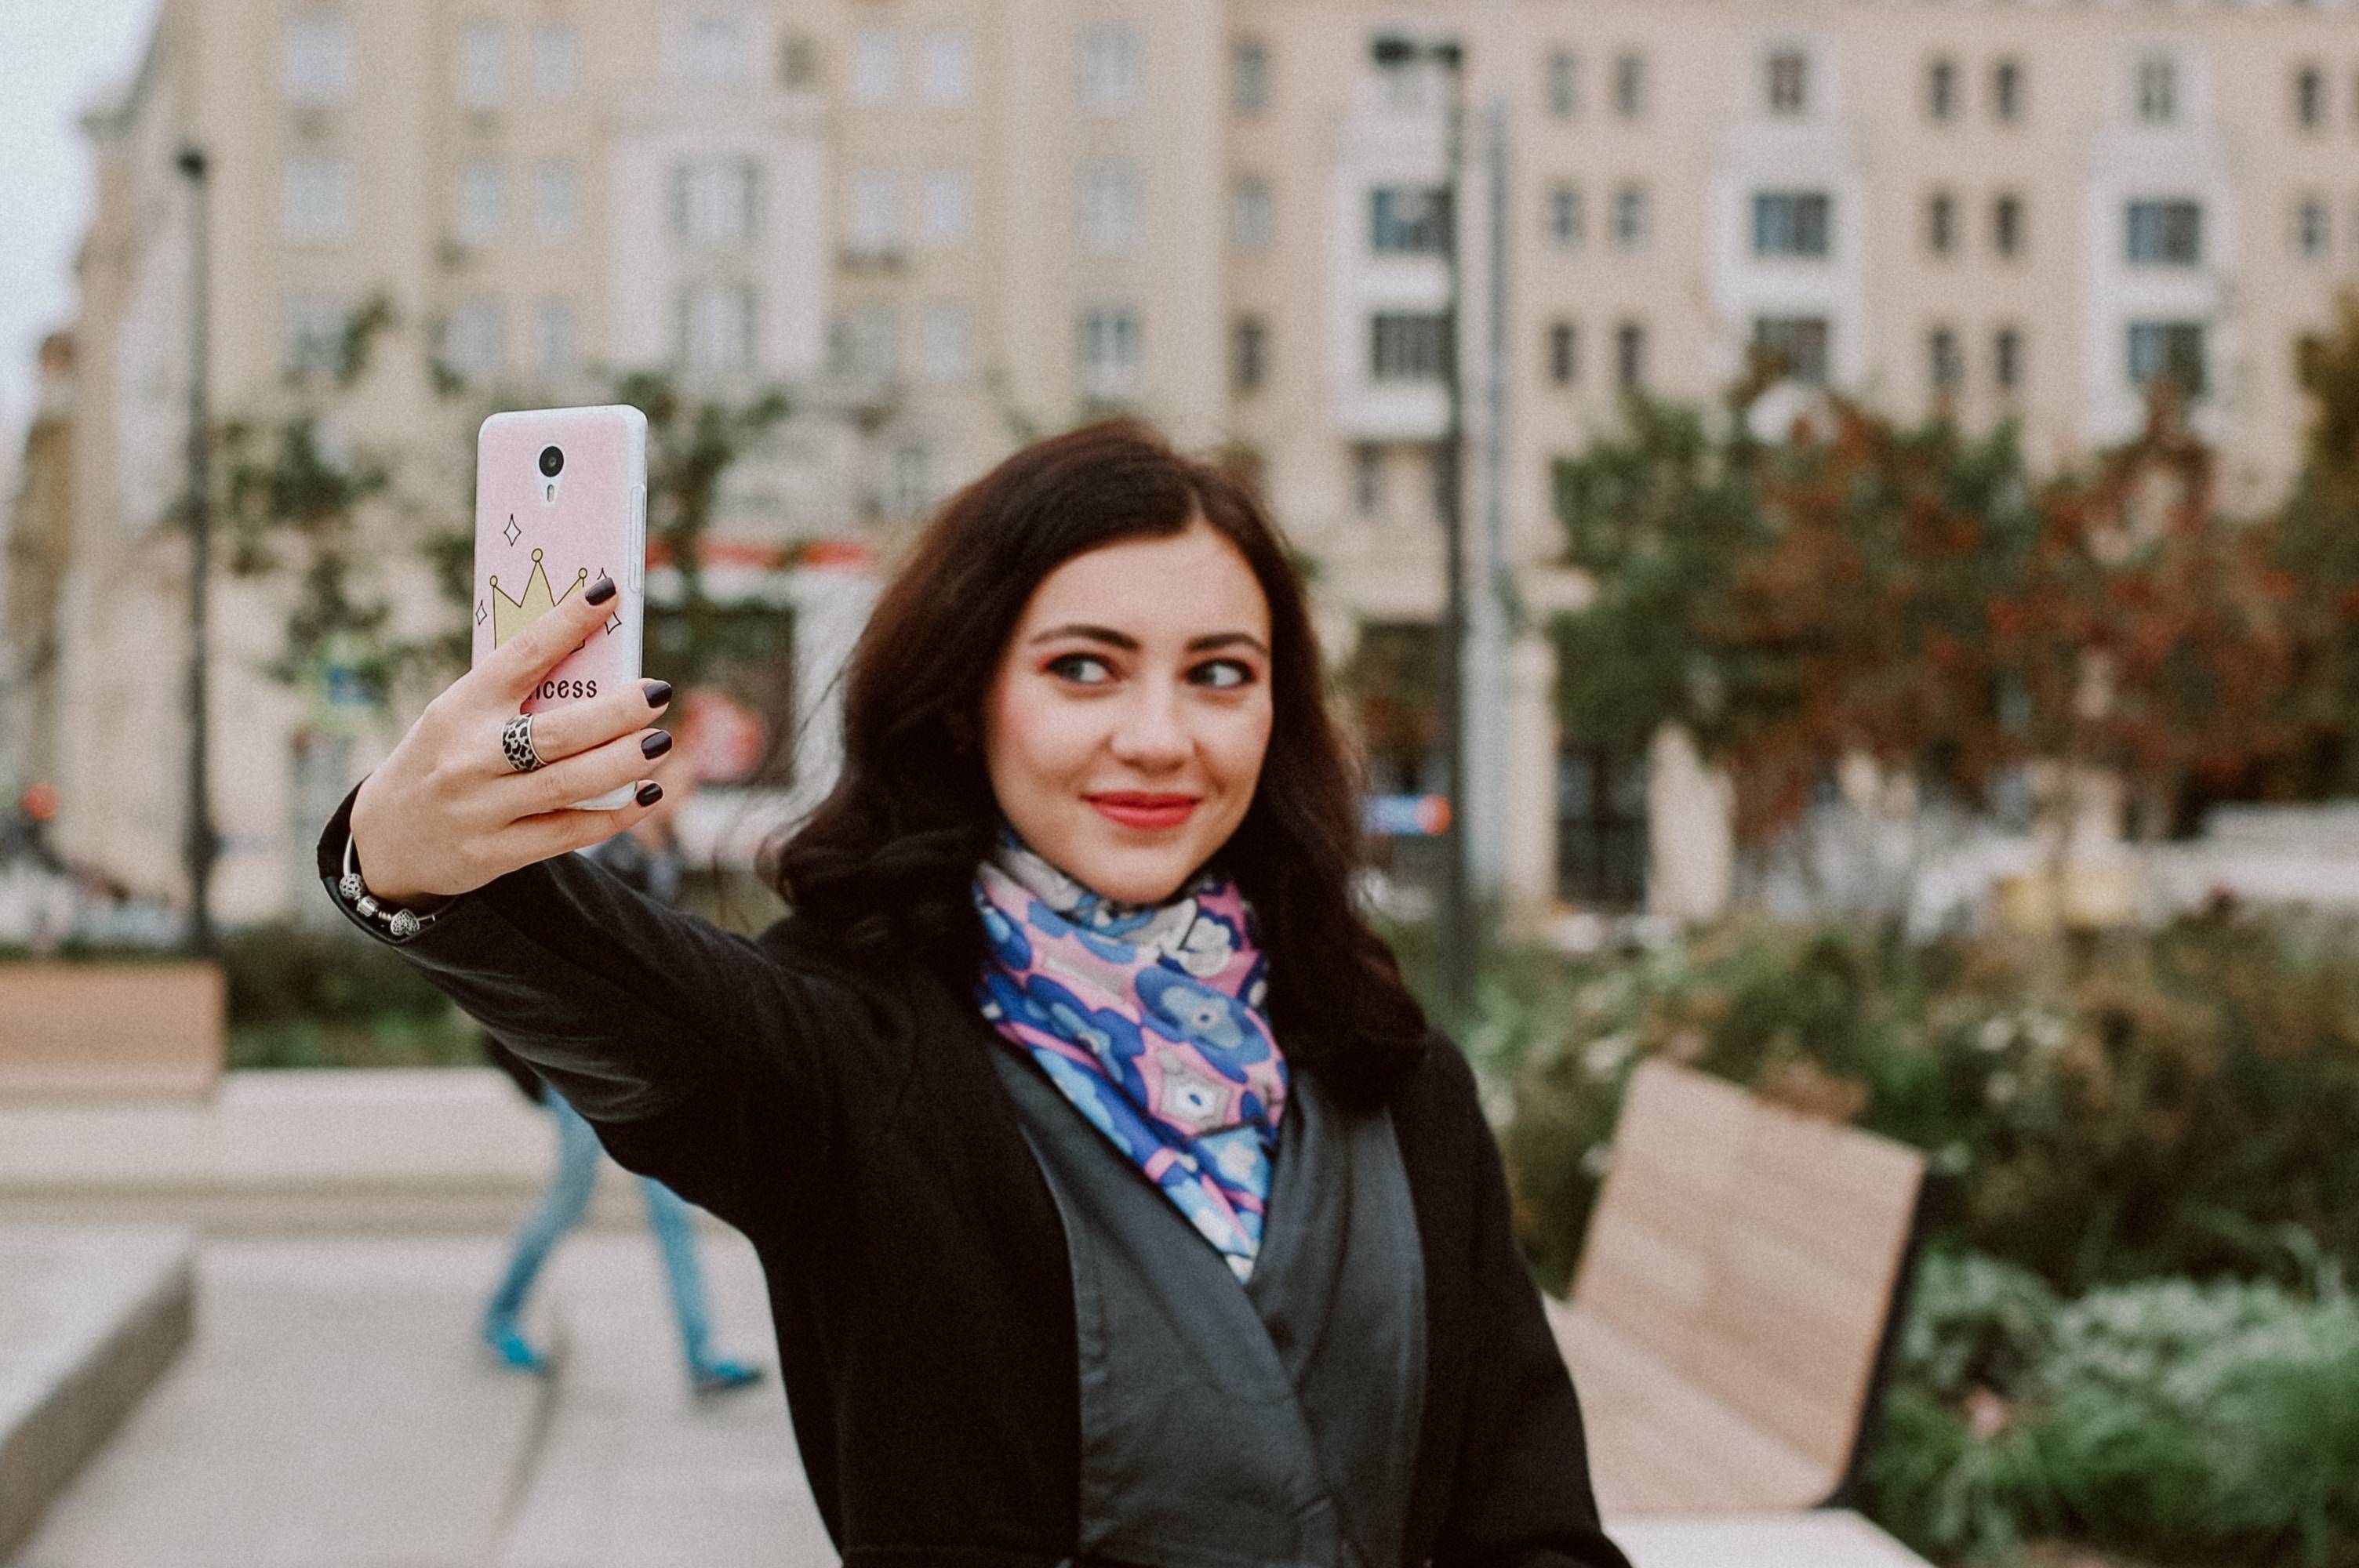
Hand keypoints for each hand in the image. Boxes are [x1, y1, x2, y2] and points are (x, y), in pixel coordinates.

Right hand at [349, 575, 672, 902]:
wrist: (389, 840)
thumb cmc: (443, 760)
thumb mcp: (459, 718)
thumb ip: (515, 700)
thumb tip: (599, 667)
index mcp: (460, 708)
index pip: (520, 657)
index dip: (566, 624)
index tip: (607, 592)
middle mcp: (468, 757)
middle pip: (557, 732)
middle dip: (615, 712)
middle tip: (657, 692)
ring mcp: (481, 808)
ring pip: (567, 783)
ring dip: (624, 762)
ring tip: (661, 742)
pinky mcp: (495, 852)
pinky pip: (566, 831)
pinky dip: (612, 814)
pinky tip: (646, 795)